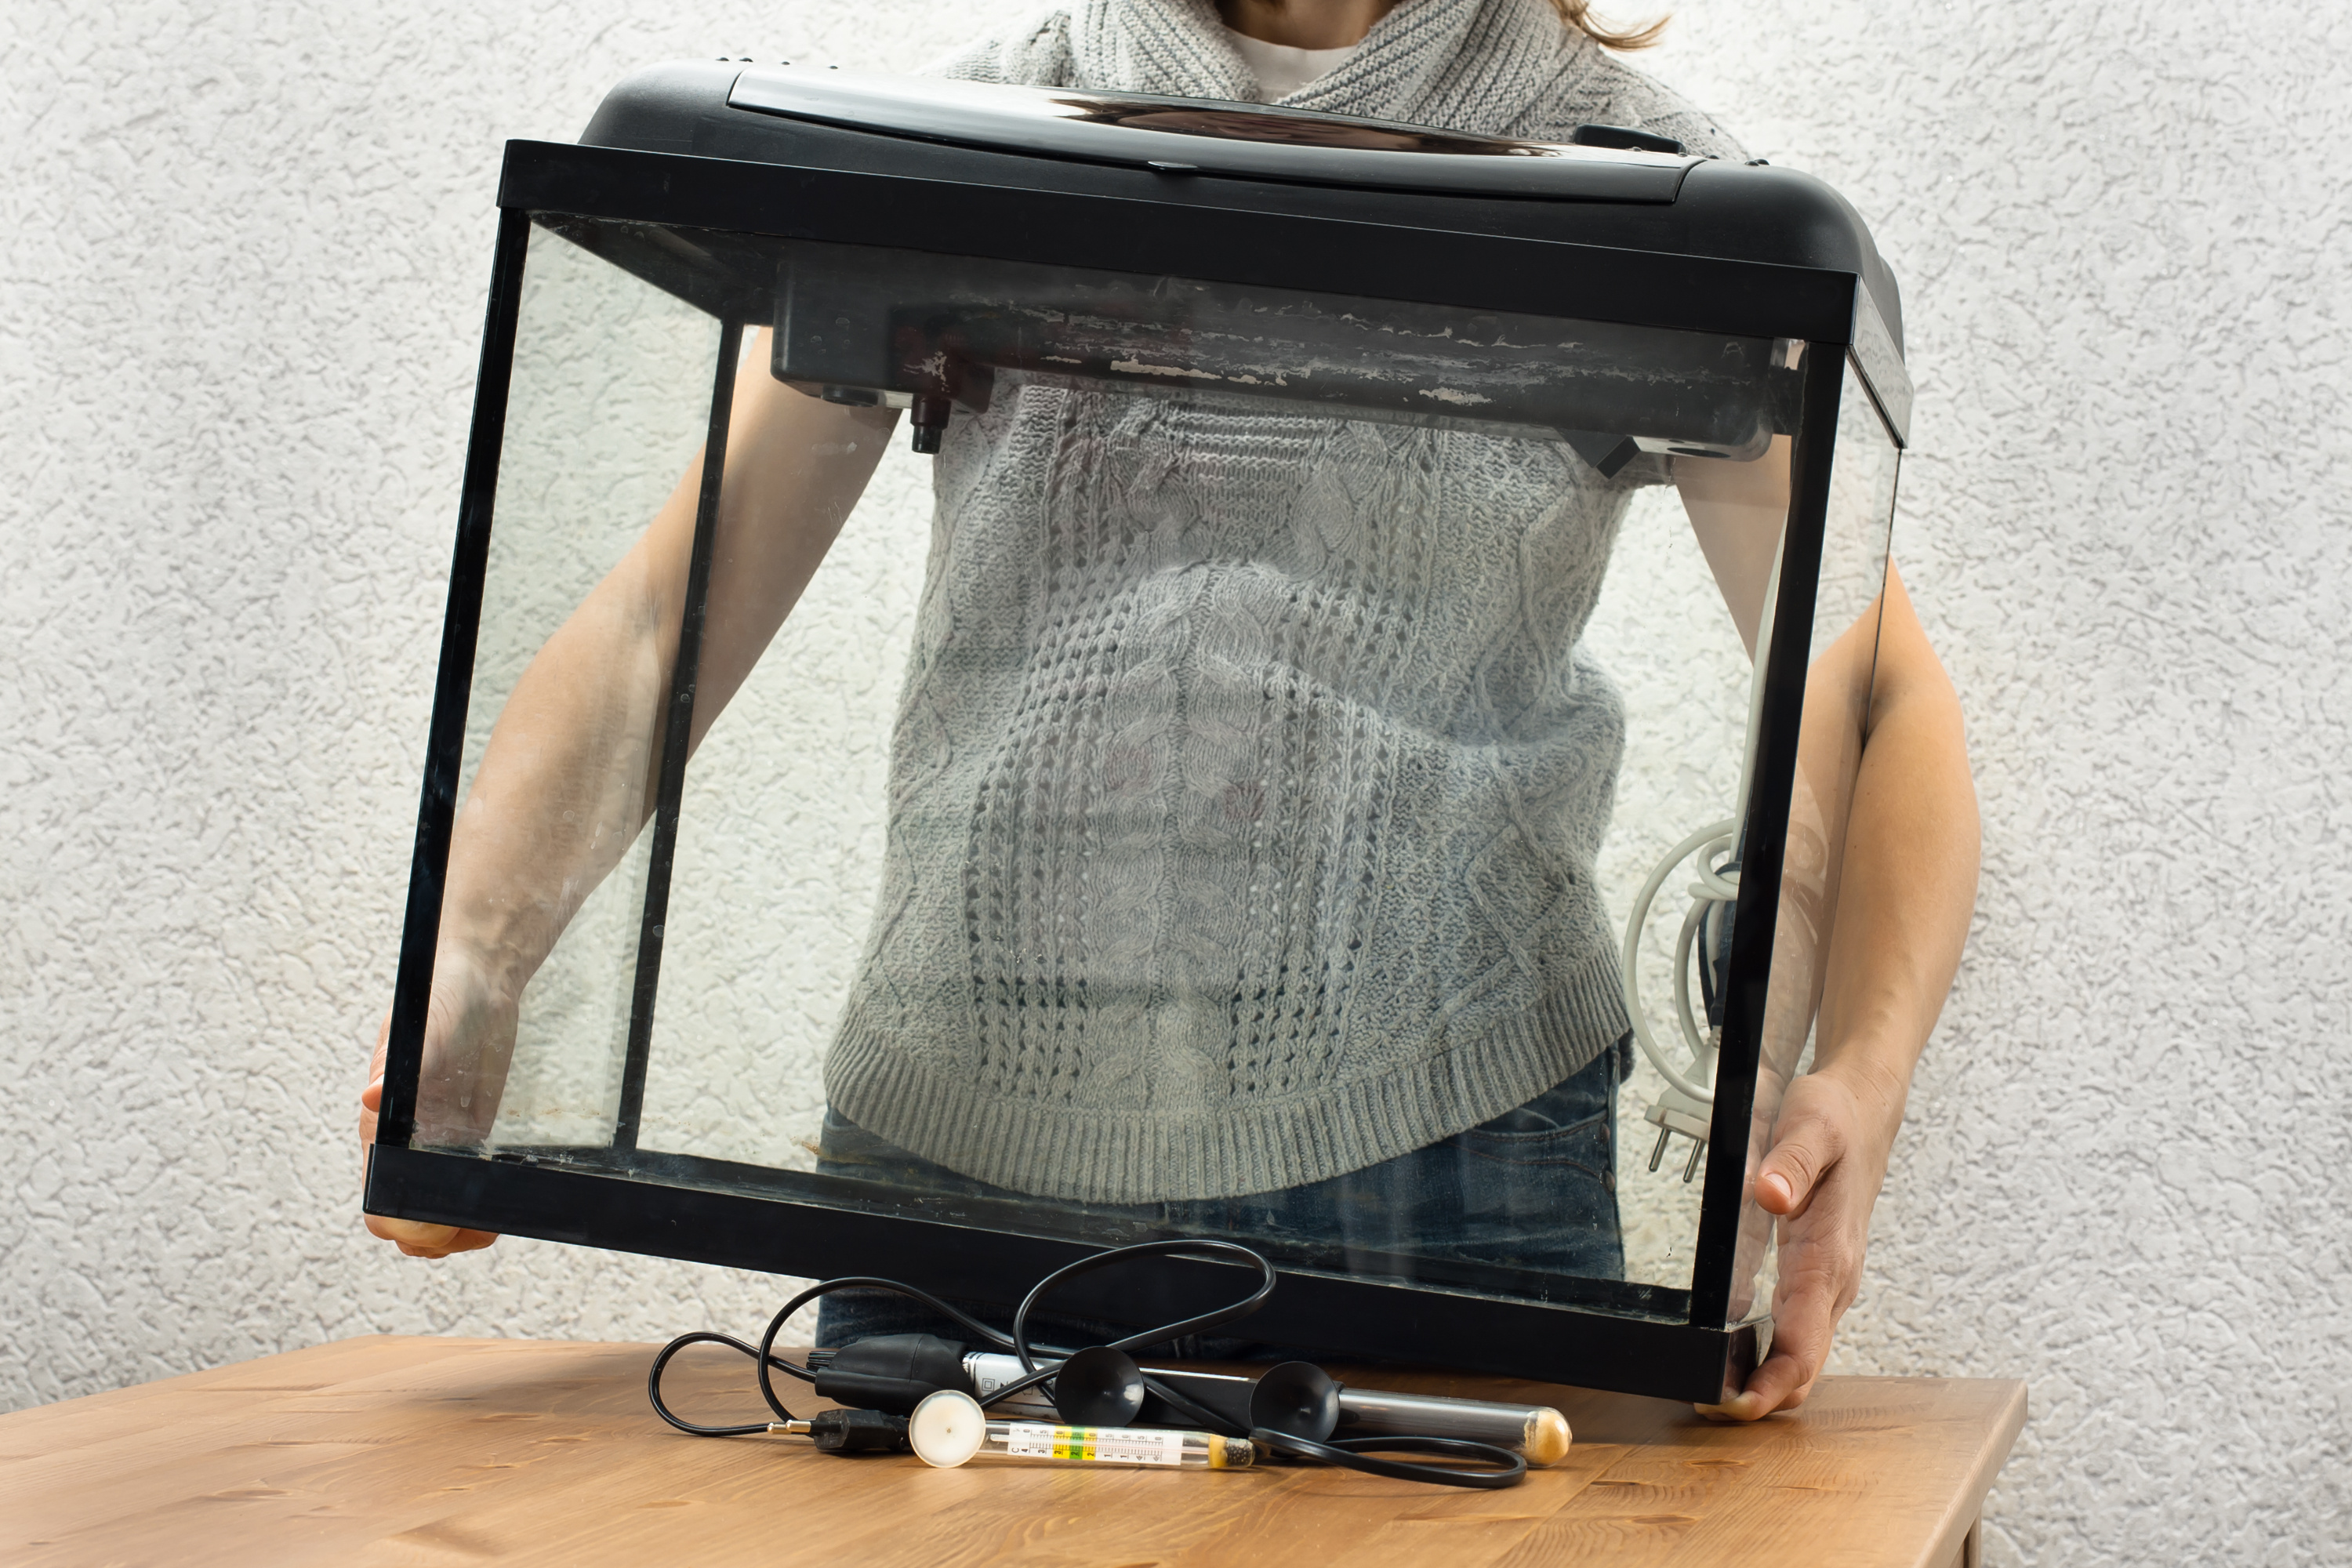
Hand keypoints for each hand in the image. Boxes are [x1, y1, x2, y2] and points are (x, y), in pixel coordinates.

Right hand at [358, 949, 516, 1257]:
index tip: (439, 1221)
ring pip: (429, 1213)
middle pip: (401, 1218)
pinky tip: (494, 1207)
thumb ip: (402, 1066)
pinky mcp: (463, 1139)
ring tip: (487, 1226)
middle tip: (473, 1229)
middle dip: (432, 1237)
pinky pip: (457, 1191)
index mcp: (383, 1126)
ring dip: (454, 1234)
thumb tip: (370, 1099)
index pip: (379, 1197)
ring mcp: (432, 1145)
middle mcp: (401, 1143)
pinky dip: (472, 1211)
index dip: (405, 1219)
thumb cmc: (441, 998)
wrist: (475, 981)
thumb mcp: (425, 1028)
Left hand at [1695, 1061, 1899, 1419]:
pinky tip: (1731, 1358)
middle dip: (1759, 1395)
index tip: (1734, 1403)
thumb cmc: (1838, 1120)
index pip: (1805, 1342)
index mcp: (1830, 1255)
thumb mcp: (1811, 1126)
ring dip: (1762, 1380)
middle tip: (1704, 1404)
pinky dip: (1767, 1354)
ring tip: (1710, 1392)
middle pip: (1802, 1362)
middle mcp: (1833, 1279)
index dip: (1771, 1383)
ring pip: (1800, 1351)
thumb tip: (1769, 1193)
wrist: (1865, 1110)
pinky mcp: (1816, 1274)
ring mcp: (1826, 1281)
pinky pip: (1794, 1329)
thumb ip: (1790, 1163)